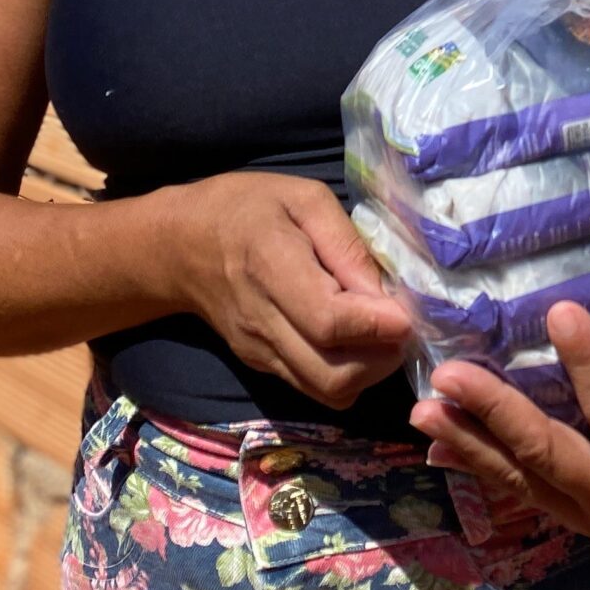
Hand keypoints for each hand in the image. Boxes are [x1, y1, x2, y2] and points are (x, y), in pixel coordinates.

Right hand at [163, 172, 416, 408]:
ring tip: (384, 335)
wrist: (180, 245)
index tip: (409, 312)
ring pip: (328, 392)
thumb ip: (345, 243)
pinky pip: (315, 388)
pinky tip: (359, 342)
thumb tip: (385, 292)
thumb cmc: (248, 207)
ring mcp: (260, 351)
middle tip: (403, 325)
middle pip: (333, 374)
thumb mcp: (303, 198)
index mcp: (271, 267)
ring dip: (369, 373)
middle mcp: (263, 322)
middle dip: (383, 359)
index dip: (377, 325)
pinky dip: (349, 376)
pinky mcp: (263, 365)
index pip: (328, 321)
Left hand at [408, 302, 589, 536]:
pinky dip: (470, 458)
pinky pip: (509, 481)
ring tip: (423, 408)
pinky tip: (434, 438)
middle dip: (498, 412)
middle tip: (452, 374)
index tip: (562, 312)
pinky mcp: (555, 502)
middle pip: (548, 454)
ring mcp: (577, 507)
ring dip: (468, 438)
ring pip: (517, 473)